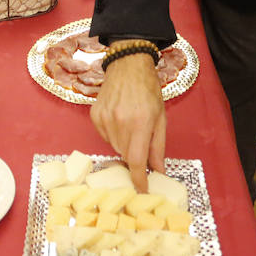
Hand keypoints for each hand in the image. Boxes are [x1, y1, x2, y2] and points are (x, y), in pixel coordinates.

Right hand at [90, 52, 165, 192]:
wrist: (128, 65)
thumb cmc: (148, 90)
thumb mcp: (161, 118)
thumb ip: (158, 147)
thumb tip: (158, 171)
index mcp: (140, 122)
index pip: (136, 160)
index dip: (138, 179)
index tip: (142, 190)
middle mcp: (120, 121)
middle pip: (125, 155)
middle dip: (134, 155)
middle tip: (141, 140)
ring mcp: (104, 118)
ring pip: (114, 147)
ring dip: (123, 144)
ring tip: (130, 124)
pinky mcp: (95, 115)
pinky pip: (104, 136)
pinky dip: (113, 134)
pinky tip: (119, 119)